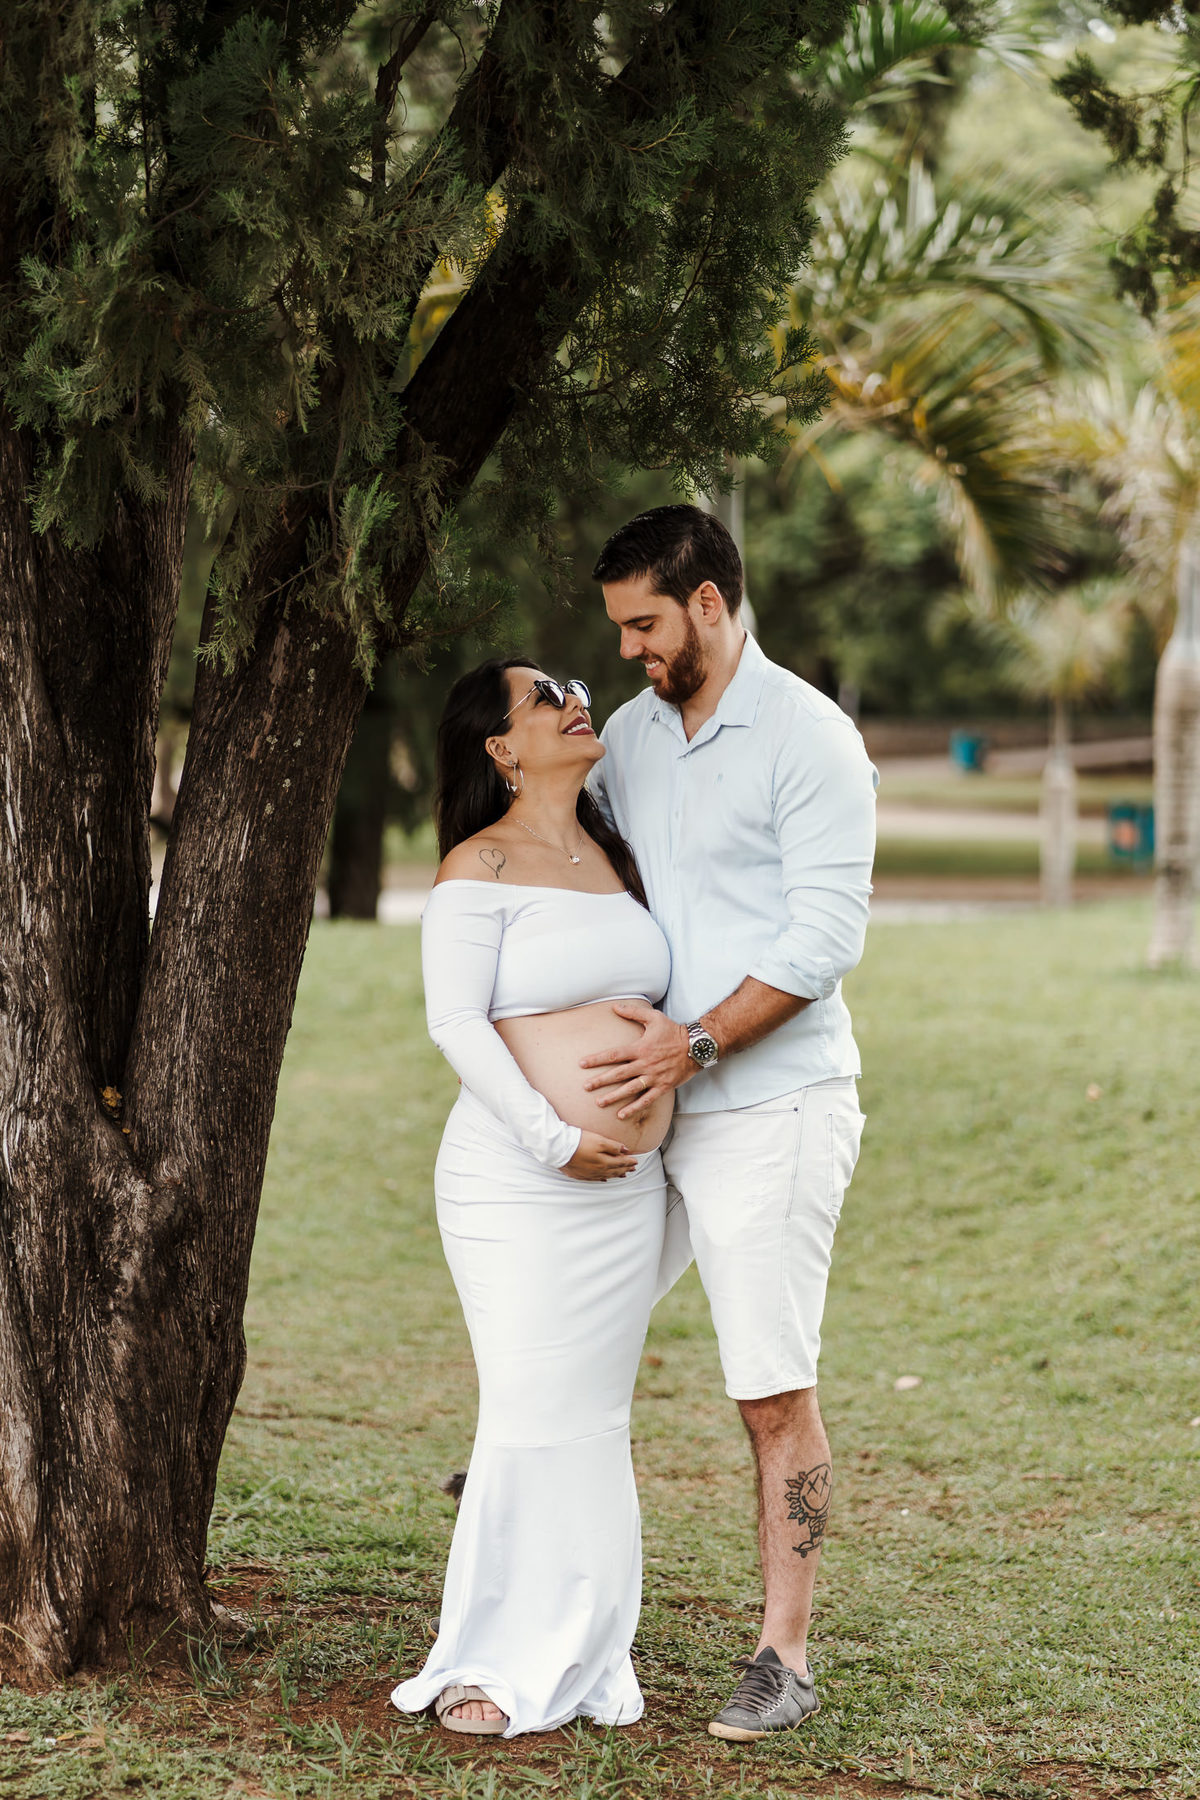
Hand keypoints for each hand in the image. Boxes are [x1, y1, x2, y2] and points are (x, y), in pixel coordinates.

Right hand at [562, 1130, 639, 1181]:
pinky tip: (605, 1179)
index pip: (621, 1163)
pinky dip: (603, 1178)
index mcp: (604, 1162)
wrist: (559, 1148)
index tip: (636, 1161)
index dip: (629, 1162)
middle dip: (625, 1169)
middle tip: (632, 1169)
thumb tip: (625, 1150)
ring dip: (616, 1175)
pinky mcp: (580, 1175)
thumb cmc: (579, 1142)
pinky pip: (595, 1179)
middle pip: (615, 1171)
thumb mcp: (599, 1140)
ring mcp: (589, 1174)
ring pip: (606, 1176)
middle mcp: (598, 1171)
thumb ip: (613, 1146)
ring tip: (623, 1175)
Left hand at [579, 1002, 694, 1119]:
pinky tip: (622, 1114)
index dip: (597, 1059)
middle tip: (585, 1087)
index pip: (614, 1055)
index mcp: (640, 1048)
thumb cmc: (674, 1031)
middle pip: (618, 1074)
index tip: (582, 1064)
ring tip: (599, 1102)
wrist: (696, 1046)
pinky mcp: (663, 1086)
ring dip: (614, 1096)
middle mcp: (645, 1064)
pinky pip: (647, 1099)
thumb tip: (615, 1007)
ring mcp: (654, 1077)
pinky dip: (634, 1108)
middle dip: (600, 1081)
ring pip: (630, 1089)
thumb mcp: (654, 1018)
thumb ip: (633, 1012)